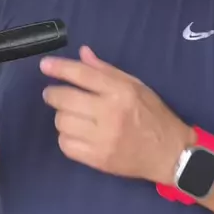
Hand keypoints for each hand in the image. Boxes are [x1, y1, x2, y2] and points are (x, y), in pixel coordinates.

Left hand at [40, 46, 193, 182]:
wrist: (169, 153)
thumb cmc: (153, 115)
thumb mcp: (136, 86)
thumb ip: (107, 70)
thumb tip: (82, 53)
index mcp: (121, 91)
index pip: (82, 74)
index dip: (60, 68)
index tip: (44, 65)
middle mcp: (110, 113)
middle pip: (65, 99)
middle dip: (53, 94)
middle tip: (53, 94)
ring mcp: (103, 138)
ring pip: (62, 122)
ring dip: (61, 116)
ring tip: (71, 115)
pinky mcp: (98, 159)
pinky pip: (66, 145)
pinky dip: (66, 137)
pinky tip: (76, 133)